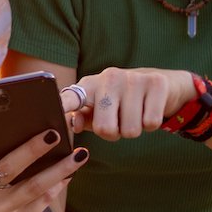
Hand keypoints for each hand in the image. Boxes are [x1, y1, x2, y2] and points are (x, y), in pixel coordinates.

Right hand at [0, 116, 88, 211]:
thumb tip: (21, 127)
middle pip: (8, 168)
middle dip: (32, 150)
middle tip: (54, 134)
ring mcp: (0, 211)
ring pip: (34, 186)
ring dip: (59, 169)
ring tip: (79, 154)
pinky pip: (43, 200)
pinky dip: (58, 184)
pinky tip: (71, 172)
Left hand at [62, 67, 195, 140]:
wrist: (157, 83)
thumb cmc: (118, 101)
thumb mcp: (97, 108)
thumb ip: (81, 118)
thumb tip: (73, 124)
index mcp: (88, 85)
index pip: (71, 98)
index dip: (61, 107)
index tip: (53, 113)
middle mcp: (108, 77)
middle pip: (105, 129)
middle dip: (113, 134)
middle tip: (118, 122)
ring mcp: (132, 78)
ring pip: (130, 130)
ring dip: (133, 130)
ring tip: (133, 114)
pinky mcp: (156, 82)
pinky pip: (151, 123)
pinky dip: (150, 124)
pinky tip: (148, 110)